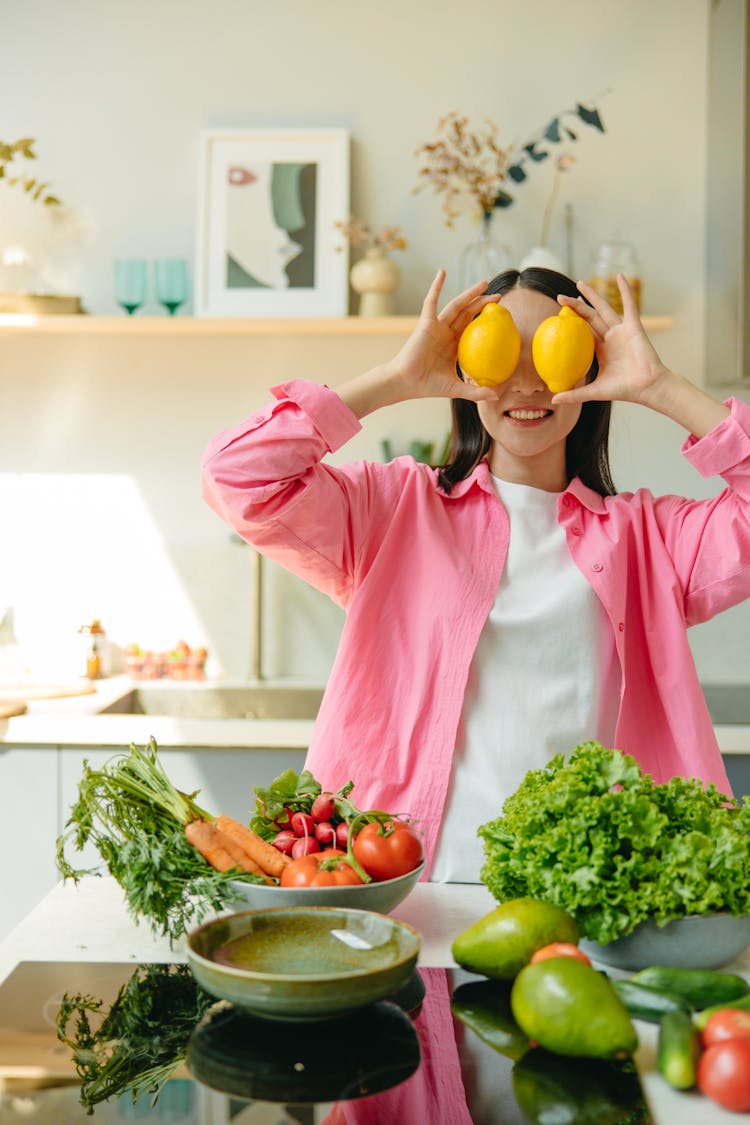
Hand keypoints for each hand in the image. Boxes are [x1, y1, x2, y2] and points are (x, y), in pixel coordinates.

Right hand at [390, 269, 500, 402]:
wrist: (406, 382)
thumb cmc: (427, 386)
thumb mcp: (456, 389)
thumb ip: (475, 392)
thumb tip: (496, 397)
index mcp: (453, 345)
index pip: (472, 328)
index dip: (485, 320)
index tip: (500, 314)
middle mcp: (446, 333)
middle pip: (468, 313)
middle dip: (482, 303)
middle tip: (499, 295)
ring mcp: (436, 326)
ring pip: (456, 305)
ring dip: (469, 293)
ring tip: (484, 283)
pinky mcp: (426, 323)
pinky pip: (431, 301)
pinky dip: (437, 286)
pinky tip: (442, 272)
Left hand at [550, 274, 670, 406]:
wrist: (647, 387)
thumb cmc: (624, 390)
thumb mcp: (594, 391)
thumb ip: (575, 394)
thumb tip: (553, 400)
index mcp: (602, 350)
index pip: (583, 332)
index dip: (572, 323)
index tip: (559, 315)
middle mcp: (610, 338)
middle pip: (590, 317)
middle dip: (576, 307)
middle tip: (561, 297)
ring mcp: (622, 331)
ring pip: (604, 309)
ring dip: (593, 295)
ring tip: (579, 283)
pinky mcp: (634, 326)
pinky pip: (629, 304)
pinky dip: (625, 290)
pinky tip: (619, 276)